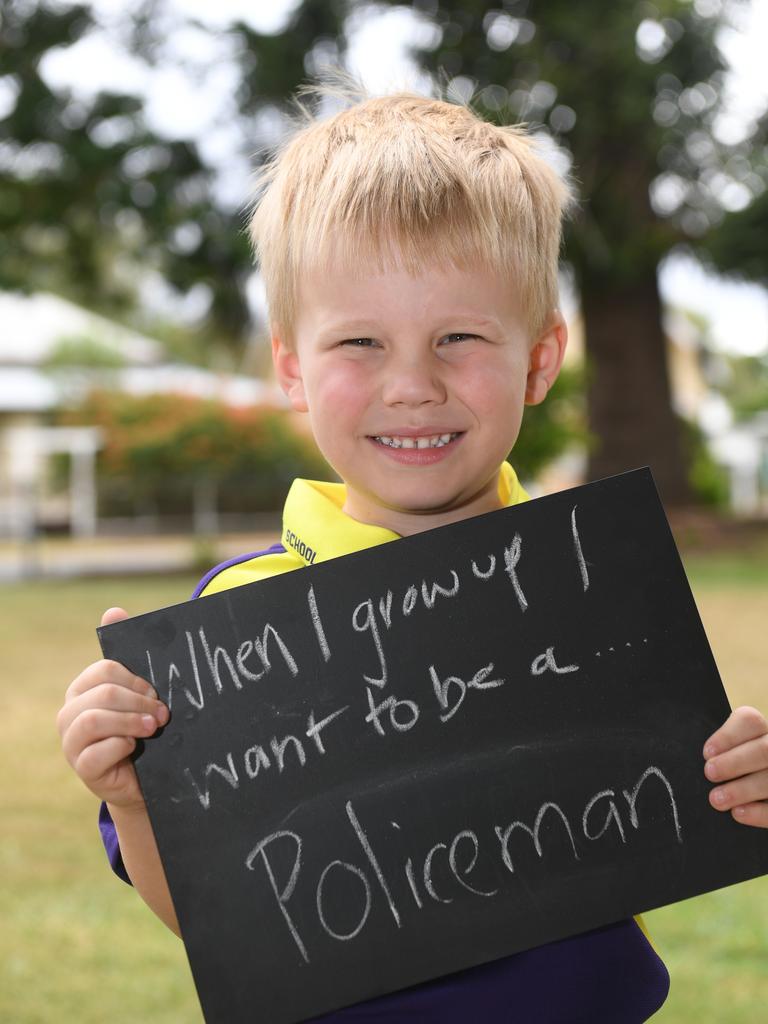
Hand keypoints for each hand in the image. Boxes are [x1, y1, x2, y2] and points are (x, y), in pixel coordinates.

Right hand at [57, 607, 168, 808]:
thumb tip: (113, 611)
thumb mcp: (140, 691)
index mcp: (83, 688)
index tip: (157, 692)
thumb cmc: (142, 727)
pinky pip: (95, 753)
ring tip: (152, 728)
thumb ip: (128, 654)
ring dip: (131, 722)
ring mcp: (71, 742)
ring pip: (95, 720)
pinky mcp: (82, 768)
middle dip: (139, 701)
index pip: (105, 669)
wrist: (144, 775)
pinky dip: (121, 747)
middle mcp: (70, 712)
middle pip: (103, 693)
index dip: (136, 679)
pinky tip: (134, 749)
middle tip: (162, 715)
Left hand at [703, 706, 767, 827]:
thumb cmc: (737, 766)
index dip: (727, 736)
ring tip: (716, 799)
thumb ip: (719, 752)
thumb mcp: (732, 751)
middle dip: (734, 762)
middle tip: (709, 773)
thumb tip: (695, 761)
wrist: (757, 777)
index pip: (750, 721)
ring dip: (742, 789)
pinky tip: (738, 813)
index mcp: (763, 730)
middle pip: (764, 750)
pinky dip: (758, 812)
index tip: (706, 753)